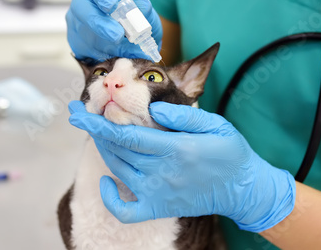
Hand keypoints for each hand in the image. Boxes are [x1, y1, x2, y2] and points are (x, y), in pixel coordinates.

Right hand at [66, 0, 162, 60]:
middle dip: (98, 22)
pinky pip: (86, 50)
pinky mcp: (76, 43)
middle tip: (116, 35)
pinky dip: (102, 55)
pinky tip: (117, 56)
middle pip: (81, 7)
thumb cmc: (133, 18)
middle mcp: (83, 1)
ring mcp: (76, 22)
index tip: (111, 5)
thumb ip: (144, 9)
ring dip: (104, 43)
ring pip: (83, 32)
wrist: (130, 39)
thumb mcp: (143, 12)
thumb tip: (142, 6)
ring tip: (124, 49)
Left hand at [68, 100, 295, 232]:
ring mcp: (159, 194)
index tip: (77, 111)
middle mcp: (163, 173)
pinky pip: (125, 211)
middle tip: (81, 113)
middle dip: (93, 129)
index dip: (97, 123)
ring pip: (118, 169)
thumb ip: (184, 114)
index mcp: (176, 149)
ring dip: (103, 149)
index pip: (126, 134)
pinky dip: (110, 198)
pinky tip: (106, 181)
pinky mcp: (159, 208)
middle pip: (117, 149)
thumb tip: (152, 108)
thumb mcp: (216, 124)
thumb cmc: (230, 152)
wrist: (243, 190)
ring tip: (97, 130)